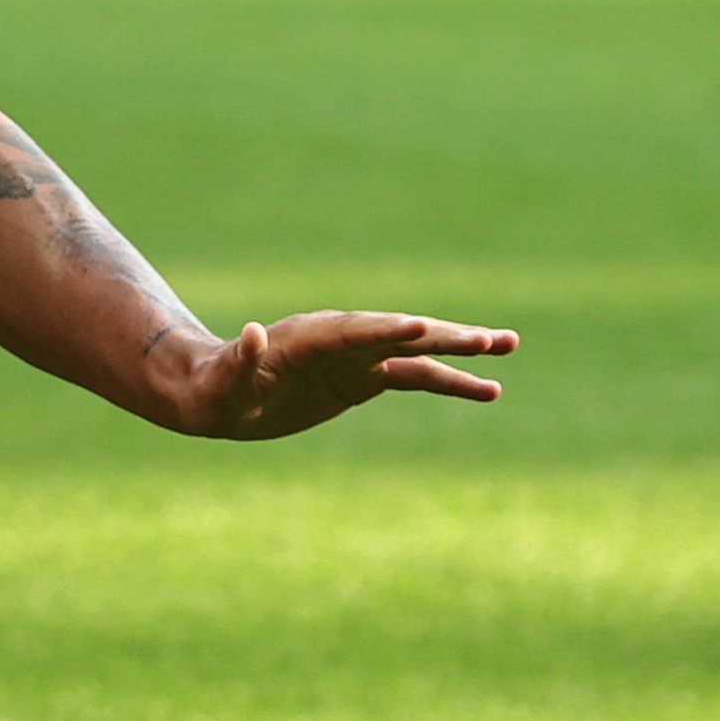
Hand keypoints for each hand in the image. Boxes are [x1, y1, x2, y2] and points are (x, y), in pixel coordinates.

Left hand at [175, 309, 517, 439]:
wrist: (214, 392)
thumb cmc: (211, 390)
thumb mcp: (218, 383)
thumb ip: (237, 359)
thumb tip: (251, 331)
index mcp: (306, 338)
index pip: (353, 331)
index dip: (386, 330)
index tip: (423, 328)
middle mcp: (337, 339)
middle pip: (397, 334)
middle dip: (442, 335)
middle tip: (492, 338)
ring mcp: (354, 356)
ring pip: (416, 351)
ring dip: (460, 350)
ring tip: (508, 346)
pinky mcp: (362, 377)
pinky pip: (415, 377)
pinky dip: (450, 381)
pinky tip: (489, 389)